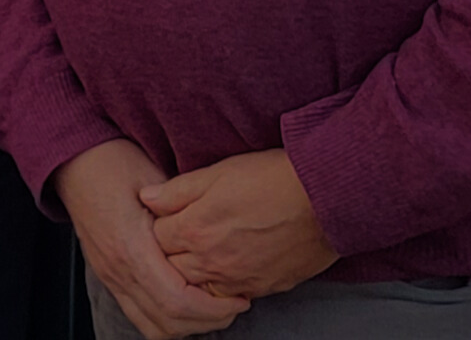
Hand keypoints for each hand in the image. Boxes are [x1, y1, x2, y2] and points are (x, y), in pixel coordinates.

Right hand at [53, 139, 251, 337]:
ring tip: (212, 308)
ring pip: (152, 327)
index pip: (177, 301)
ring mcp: (110, 276)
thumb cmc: (111, 161)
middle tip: (233, 305)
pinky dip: (166, 320)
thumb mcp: (153, 178)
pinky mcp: (108, 277)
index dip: (213, 308)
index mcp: (130, 246)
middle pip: (168, 322)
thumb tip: (212, 235)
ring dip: (187, 326)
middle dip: (208, 321)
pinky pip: (139, 316)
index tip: (238, 298)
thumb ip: (180, 209)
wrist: (73, 160)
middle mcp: (118, 269)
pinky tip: (185, 304)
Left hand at [142, 148, 338, 300]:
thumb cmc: (271, 179)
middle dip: (166, 254)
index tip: (160, 217)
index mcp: (196, 229)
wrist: (324, 199)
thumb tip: (146, 198)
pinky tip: (222, 268)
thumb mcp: (217, 172)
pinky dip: (219, 286)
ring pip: (198, 288)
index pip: (155, 238)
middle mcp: (213, 261)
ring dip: (191, 274)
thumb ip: (177, 190)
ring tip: (196, 254)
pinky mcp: (262, 288)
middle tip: (173, 237)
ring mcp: (238, 279)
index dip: (154, 226)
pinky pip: (228, 296)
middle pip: (171, 268)